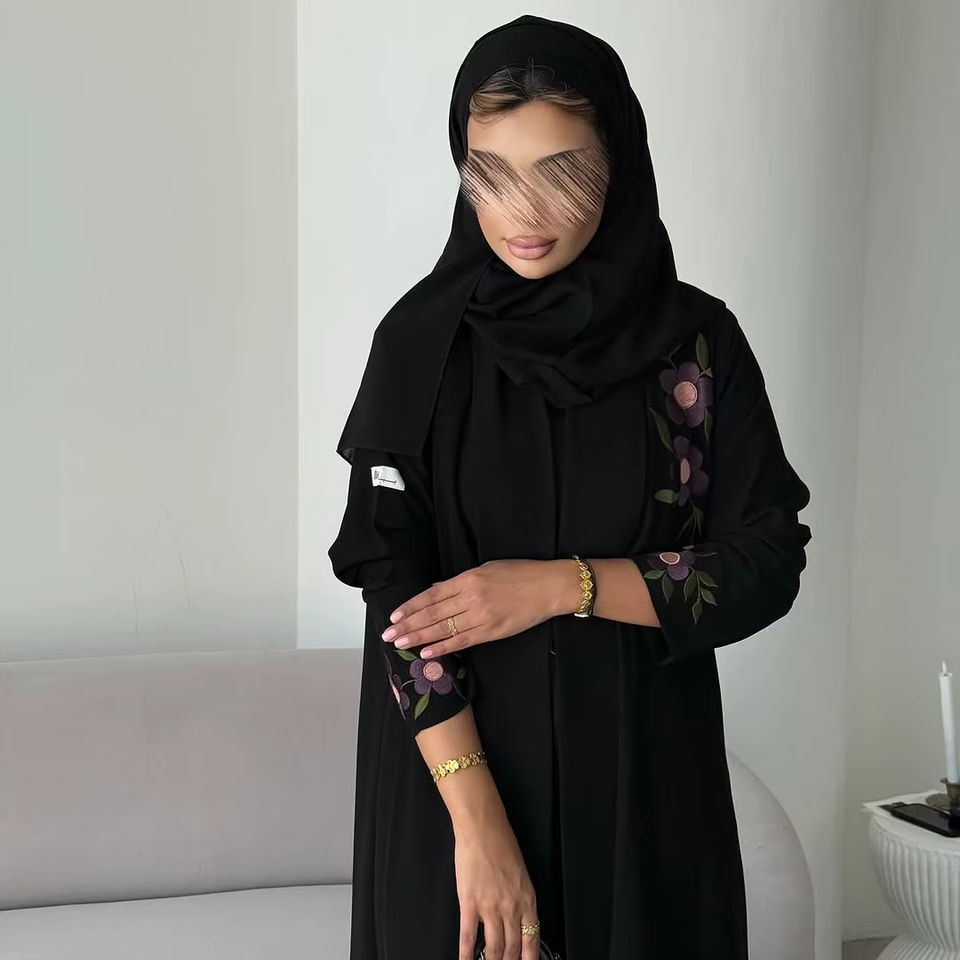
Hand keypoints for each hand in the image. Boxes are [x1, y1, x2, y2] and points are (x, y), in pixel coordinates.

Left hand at [381, 558, 579, 658]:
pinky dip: (443, 648)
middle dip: (409, 625)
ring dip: (420, 638)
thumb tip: (436, 590)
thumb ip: (460, 582)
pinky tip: (427, 653)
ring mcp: (482, 616)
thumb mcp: (487, 569)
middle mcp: (471, 597)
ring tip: (400, 644)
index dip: (411, 606)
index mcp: (469, 578)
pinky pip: (463, 641)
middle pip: (433, 613)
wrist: (549, 587)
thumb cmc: (519, 573)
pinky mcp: (492, 631)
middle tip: (389, 635)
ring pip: (444, 629)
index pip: (432, 594)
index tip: (395, 616)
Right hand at [455, 808, 540, 959]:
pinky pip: (468, 936)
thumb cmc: (501, 842)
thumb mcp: (520, 873)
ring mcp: (490, 907)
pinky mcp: (470, 903)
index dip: (529, 959)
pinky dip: (466, 954)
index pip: (532, 939)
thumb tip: (510, 917)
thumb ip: (518, 897)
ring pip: (494, 948)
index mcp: (527, 898)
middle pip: (512, 948)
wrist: (483, 827)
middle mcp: (511, 906)